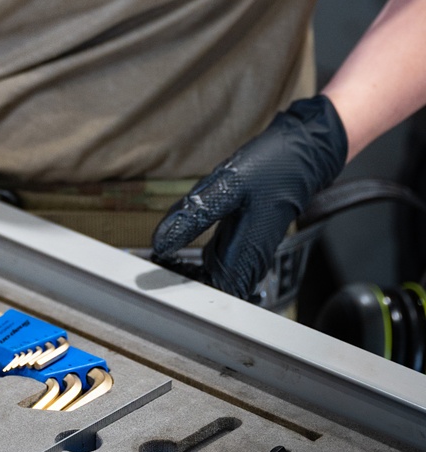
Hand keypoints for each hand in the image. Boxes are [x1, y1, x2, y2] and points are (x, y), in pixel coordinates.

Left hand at [150, 95, 347, 299]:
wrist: (300, 156)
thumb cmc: (269, 168)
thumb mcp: (226, 185)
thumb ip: (193, 214)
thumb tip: (160, 241)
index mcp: (244, 257)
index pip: (207, 294)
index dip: (177, 288)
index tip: (153, 270)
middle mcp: (248, 264)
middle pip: (209, 292)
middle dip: (177, 280)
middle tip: (151, 259)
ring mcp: (248, 257)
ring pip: (213, 280)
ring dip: (186, 272)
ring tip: (161, 252)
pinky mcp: (244, 246)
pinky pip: (217, 265)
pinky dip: (196, 261)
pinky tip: (180, 243)